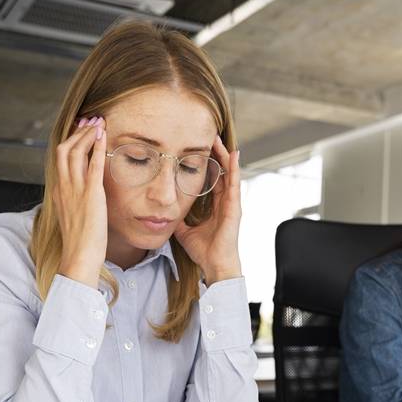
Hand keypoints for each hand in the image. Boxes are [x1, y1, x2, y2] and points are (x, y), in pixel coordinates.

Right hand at [54, 117, 107, 288]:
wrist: (79, 256)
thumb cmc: (81, 242)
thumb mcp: (74, 217)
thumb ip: (76, 202)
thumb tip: (83, 196)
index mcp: (59, 192)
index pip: (60, 159)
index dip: (70, 141)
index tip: (81, 130)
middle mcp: (63, 187)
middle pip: (64, 150)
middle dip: (77, 132)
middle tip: (89, 120)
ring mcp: (75, 190)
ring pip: (74, 152)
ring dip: (86, 134)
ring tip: (97, 123)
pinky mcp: (90, 195)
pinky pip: (91, 165)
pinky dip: (96, 147)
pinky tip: (103, 136)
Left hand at [174, 136, 241, 284]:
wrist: (215, 265)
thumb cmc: (204, 251)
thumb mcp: (185, 231)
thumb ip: (179, 220)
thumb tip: (166, 213)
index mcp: (216, 206)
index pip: (213, 179)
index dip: (208, 164)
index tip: (200, 149)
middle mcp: (225, 202)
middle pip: (222, 172)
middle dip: (217, 154)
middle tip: (210, 137)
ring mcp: (232, 204)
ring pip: (229, 173)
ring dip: (225, 156)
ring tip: (219, 139)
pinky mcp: (235, 207)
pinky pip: (234, 183)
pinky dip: (234, 168)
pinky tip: (234, 154)